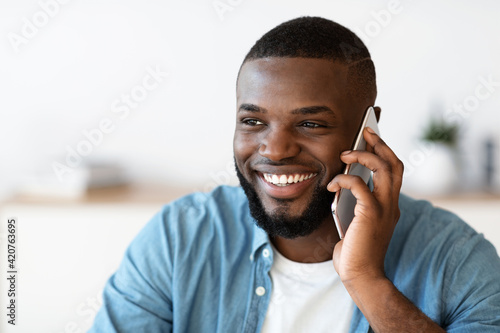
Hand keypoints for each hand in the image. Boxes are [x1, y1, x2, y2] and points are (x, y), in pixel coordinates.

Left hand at [327, 127, 403, 285]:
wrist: (360, 274)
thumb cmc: (355, 249)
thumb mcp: (356, 219)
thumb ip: (355, 201)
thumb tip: (341, 181)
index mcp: (389, 204)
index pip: (394, 171)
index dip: (385, 151)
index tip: (373, 138)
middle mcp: (391, 203)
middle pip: (394, 164)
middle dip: (380, 144)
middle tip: (366, 131)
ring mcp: (384, 208)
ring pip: (383, 168)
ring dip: (364, 155)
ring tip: (345, 154)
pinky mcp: (371, 214)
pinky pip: (359, 185)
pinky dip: (344, 179)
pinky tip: (332, 183)